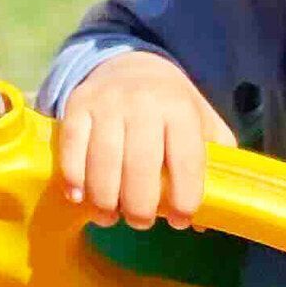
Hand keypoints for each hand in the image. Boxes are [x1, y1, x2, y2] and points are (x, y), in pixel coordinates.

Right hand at [60, 51, 236, 232]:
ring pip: (103, 162)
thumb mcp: (203, 122)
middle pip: (140, 166)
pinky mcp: (77, 105)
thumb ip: (214, 162)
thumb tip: (203, 221)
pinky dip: (74, 178)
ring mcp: (107, 103)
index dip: (184, 197)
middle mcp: (144, 103)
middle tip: (141, 222)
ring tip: (110, 217)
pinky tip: (80, 197)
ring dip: (104, 200)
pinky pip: (71, 149)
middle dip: (140, 207)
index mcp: (181, 109)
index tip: (181, 220)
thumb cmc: (172, 105)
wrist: (132, 64)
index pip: (186, 159)